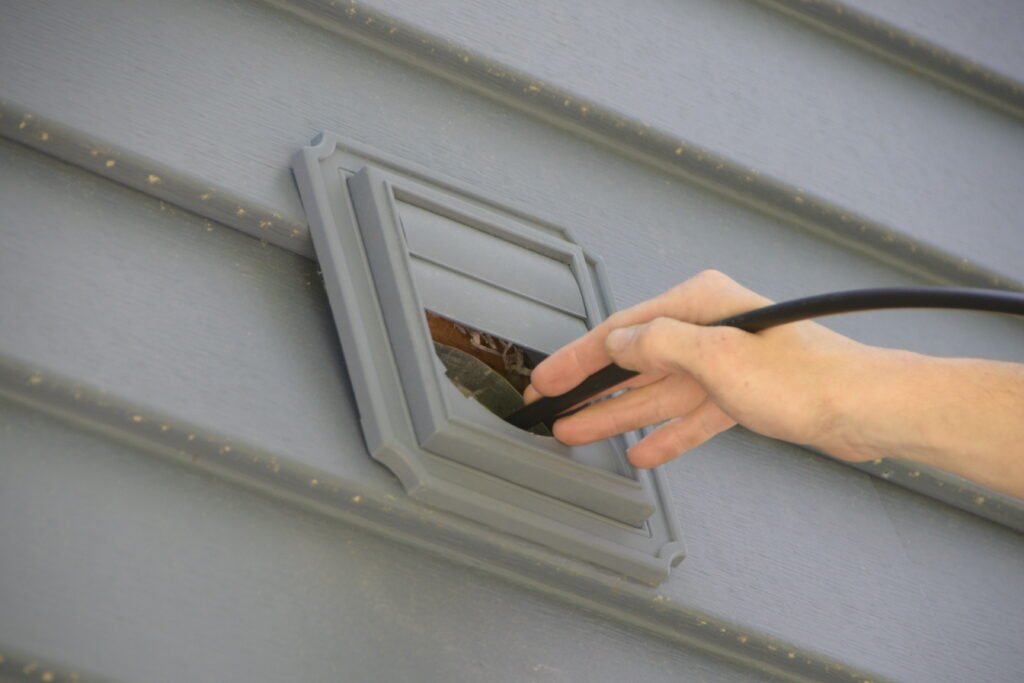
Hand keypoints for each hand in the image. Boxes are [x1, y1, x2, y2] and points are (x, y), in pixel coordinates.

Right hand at [524, 270, 869, 467]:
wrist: (864, 408)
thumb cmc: (805, 376)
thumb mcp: (715, 355)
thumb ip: (658, 344)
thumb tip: (619, 342)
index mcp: (700, 305)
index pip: (621, 331)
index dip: (578, 358)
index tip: (548, 378)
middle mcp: (709, 329)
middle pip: (633, 362)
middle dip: (591, 388)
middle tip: (552, 406)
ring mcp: (725, 363)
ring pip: (656, 393)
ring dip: (618, 414)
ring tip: (577, 431)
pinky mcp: (742, 395)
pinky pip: (690, 416)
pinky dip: (666, 433)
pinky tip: (642, 450)